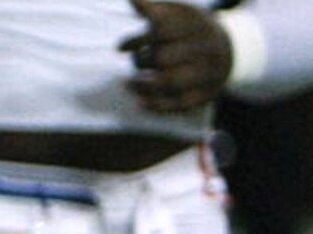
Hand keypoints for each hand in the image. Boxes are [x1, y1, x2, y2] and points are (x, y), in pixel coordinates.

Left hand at [122, 0, 233, 114]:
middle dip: (142, 61)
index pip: (163, 31)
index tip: (121, 48)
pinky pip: (180, 103)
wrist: (229, 49)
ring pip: (171, 82)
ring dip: (144, 86)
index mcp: (198, 24)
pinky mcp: (206, 93)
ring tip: (128, 84)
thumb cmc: (191, 30)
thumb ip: (154, 10)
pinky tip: (140, 102)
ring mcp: (207, 71)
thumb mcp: (179, 14)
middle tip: (137, 61)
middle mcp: (205, 48)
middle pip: (164, 57)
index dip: (138, 40)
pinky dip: (157, 105)